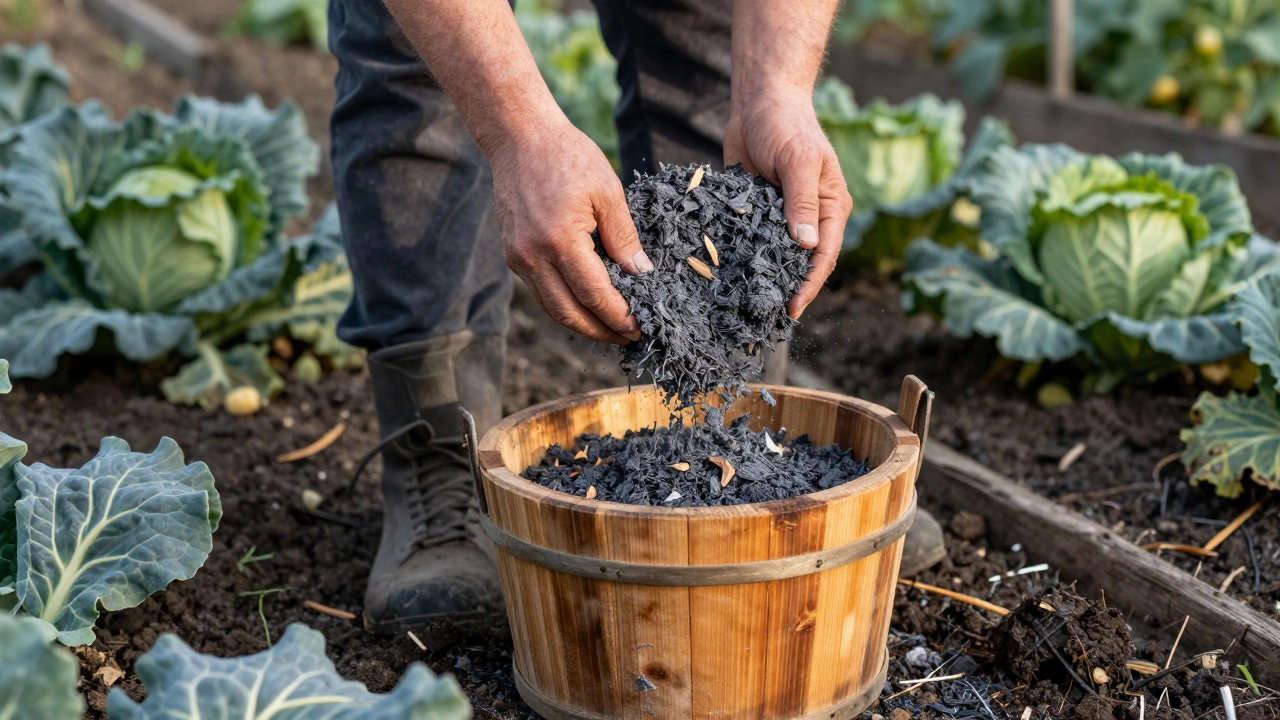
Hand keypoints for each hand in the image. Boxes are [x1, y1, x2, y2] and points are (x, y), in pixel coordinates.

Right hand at [492, 121, 651, 344]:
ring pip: (552, 308)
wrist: (519, 136)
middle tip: (628, 337)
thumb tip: (641, 275)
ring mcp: (518, 258)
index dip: (618, 317)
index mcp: (560, 240)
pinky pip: (540, 291)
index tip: (640, 327)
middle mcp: (533, 256)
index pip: (594, 295)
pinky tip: (585, 304)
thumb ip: (624, 238)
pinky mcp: (512, 254)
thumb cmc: (567, 156)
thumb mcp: (607, 192)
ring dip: (581, 324)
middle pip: (569, 314)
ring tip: (609, 327)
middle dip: (601, 331)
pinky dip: (564, 304)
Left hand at [724, 87, 851, 318]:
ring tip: (745, 309)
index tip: (791, 309)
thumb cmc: (786, 125)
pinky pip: (752, 239)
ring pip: (775, 255)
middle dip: (787, 290)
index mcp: (831, 207)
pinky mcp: (758, 210)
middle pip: (802, 262)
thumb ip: (801, 201)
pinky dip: (742, 257)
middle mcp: (810, 216)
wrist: (760, 101)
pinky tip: (726, 278)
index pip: (823, 255)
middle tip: (765, 319)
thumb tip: (806, 243)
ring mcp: (782, 215)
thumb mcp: (796, 161)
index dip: (809, 284)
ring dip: (764, 279)